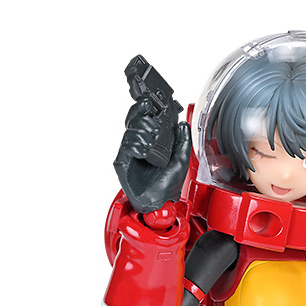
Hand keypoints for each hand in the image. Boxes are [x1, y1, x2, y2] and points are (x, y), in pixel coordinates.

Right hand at [114, 98, 190, 214]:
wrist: (160, 203)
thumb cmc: (167, 187)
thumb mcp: (182, 160)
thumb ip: (183, 141)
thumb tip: (183, 124)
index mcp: (150, 142)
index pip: (143, 118)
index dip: (144, 108)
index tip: (150, 103)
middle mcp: (138, 146)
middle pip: (133, 120)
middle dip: (144, 119)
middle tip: (155, 127)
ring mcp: (129, 154)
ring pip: (129, 132)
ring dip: (141, 134)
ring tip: (151, 144)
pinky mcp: (122, 164)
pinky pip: (125, 148)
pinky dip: (135, 146)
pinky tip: (144, 152)